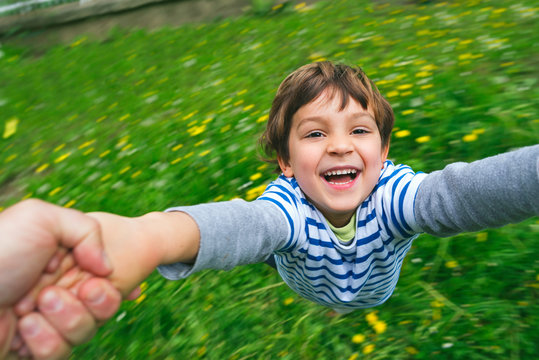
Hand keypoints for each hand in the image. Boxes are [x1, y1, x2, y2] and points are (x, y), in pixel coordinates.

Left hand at [0, 199, 112, 358]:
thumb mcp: (41, 219)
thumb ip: (87, 230)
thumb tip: (107, 269)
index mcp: (65, 261)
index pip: (107, 277)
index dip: (106, 283)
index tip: (96, 280)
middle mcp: (60, 289)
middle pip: (104, 306)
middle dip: (88, 302)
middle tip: (53, 293)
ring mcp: (48, 321)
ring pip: (85, 331)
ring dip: (63, 319)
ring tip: (29, 309)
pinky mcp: (34, 348)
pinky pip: (60, 353)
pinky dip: (44, 341)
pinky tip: (22, 327)